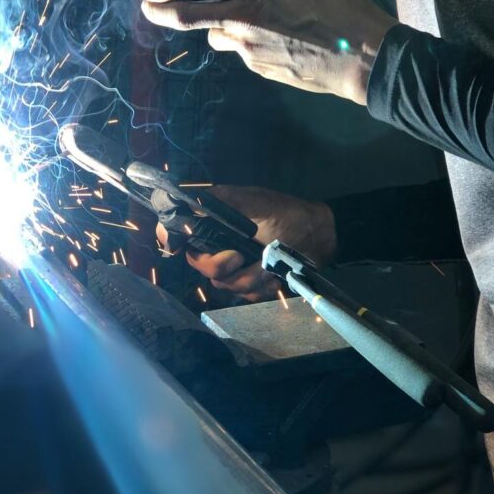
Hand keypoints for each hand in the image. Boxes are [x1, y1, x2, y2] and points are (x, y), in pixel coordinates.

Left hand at [139, 0, 395, 103]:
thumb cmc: (340, 5)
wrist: (361, 56)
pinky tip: (279, 43)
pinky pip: (243, 53)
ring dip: (223, 28)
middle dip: (160, 11)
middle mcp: (241, 18)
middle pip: (187, 16)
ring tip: (253, 23)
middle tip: (146, 6)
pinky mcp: (258, 70)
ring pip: (218, 36)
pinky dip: (249, 45)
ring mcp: (247, 49)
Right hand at [157, 185, 335, 303]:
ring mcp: (236, 266)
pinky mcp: (252, 282)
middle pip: (199, 264)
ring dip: (248, 276)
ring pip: (224, 283)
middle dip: (220, 264)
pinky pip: (244, 294)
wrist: (320, 237)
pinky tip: (274, 275)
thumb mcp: (253, 201)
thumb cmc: (286, 214)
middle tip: (239, 256)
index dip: (172, 239)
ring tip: (268, 264)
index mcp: (215, 221)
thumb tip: (185, 199)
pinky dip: (261, 286)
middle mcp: (220, 243)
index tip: (175, 246)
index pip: (179, 231)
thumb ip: (220, 200)